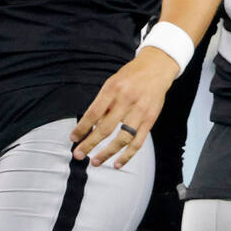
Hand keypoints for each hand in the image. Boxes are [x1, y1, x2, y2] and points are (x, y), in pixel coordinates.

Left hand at [69, 47, 178, 167]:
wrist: (156, 67)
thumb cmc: (130, 75)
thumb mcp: (112, 82)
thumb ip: (103, 102)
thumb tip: (91, 125)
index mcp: (112, 89)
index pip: (93, 113)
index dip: (82, 127)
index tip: (73, 138)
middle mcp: (126, 100)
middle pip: (105, 128)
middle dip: (89, 143)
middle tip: (78, 154)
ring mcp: (139, 111)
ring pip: (122, 138)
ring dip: (107, 153)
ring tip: (95, 161)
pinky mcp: (150, 120)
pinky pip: (138, 142)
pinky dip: (127, 155)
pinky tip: (117, 163)